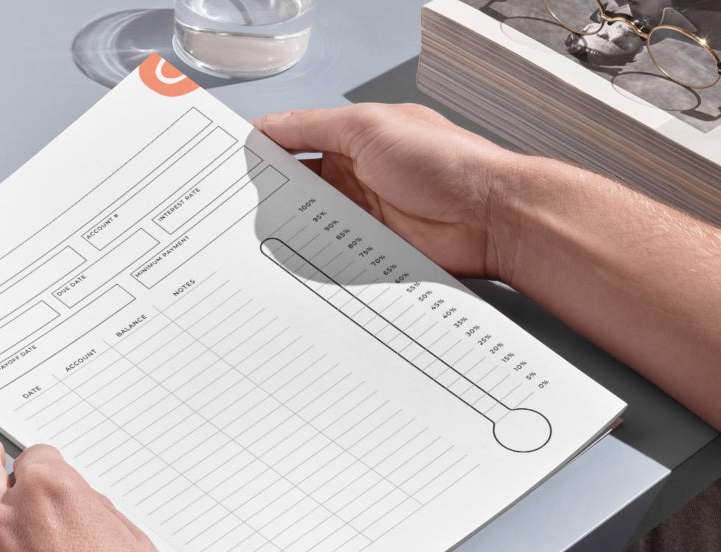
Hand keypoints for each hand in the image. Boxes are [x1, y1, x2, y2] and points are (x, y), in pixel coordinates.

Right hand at [254, 104, 517, 280]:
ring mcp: (363, 214)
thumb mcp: (368, 128)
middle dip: (270, 194)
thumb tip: (270, 125)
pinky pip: (332, 251)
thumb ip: (313, 127)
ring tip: (260, 234)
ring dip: (292, 227)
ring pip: (311, 222)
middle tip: (238, 206)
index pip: (294, 140)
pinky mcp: (372, 247)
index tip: (231, 163)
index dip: (263, 150)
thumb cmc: (446, 162)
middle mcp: (354, 176)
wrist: (489, 217)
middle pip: (297, 186)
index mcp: (351, 138)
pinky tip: (298, 257)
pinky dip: (316, 255)